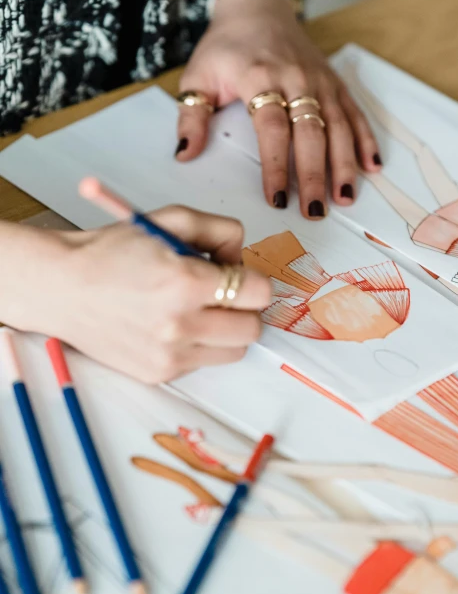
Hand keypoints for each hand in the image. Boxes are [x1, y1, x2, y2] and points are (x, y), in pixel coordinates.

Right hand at [6, 209, 270, 382]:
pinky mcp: (159, 373)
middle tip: (221, 294)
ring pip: (235, 352)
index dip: (252, 280)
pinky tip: (172, 326)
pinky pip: (203, 362)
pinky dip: (198, 346)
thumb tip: (242, 259)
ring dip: (226, 331)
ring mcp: (170, 355)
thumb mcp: (168, 220)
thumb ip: (220, 231)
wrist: (62, 287)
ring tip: (198, 311)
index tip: (237, 276)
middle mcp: (181, 325)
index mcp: (186, 283)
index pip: (258, 293)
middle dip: (244, 308)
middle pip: (253, 328)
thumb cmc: (112, 252)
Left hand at [176, 0, 381, 218]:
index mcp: (260, 78)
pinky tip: (371, 168)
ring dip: (343, 165)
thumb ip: (192, 117)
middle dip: (313, 175)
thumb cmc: (226, 47)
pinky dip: (365, 140)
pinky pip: (354, 113)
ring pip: (338, 126)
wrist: (257, 7)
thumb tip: (185, 154)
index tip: (277, 199)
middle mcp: (296, 79)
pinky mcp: (335, 83)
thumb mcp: (198, 76)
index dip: (276, 166)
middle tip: (315, 211)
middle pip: (310, 133)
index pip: (272, 128)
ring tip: (344, 198)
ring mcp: (320, 82)